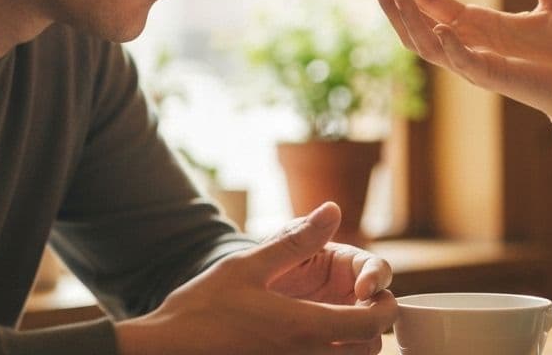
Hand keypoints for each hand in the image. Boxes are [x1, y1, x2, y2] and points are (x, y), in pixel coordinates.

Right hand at [114, 202, 395, 354]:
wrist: (165, 350)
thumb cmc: (202, 309)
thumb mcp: (248, 265)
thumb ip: (296, 241)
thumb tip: (333, 210)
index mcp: (305, 327)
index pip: (374, 324)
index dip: (386, 307)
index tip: (378, 294)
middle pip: (368, 353)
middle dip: (374, 332)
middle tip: (361, 310)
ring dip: (352, 348)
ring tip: (338, 326)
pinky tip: (307, 342)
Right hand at [371, 0, 551, 122]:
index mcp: (477, 25)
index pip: (431, 2)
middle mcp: (468, 44)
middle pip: (417, 22)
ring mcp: (476, 63)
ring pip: (427, 45)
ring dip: (409, 21)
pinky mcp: (494, 77)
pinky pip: (463, 63)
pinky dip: (449, 48)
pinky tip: (440, 28)